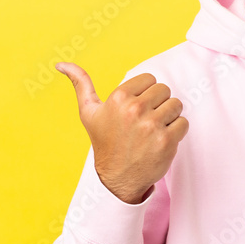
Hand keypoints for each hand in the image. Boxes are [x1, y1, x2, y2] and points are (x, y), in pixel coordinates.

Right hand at [56, 62, 187, 203]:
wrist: (117, 178)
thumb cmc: (105, 142)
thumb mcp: (89, 112)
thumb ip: (80, 84)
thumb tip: (61, 64)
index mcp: (118, 97)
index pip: (150, 79)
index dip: (146, 94)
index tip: (136, 109)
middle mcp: (135, 109)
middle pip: (165, 90)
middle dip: (158, 104)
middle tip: (146, 121)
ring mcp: (151, 125)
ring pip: (176, 105)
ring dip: (169, 117)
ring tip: (153, 130)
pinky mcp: (166, 140)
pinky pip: (183, 123)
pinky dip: (177, 131)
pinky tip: (161, 140)